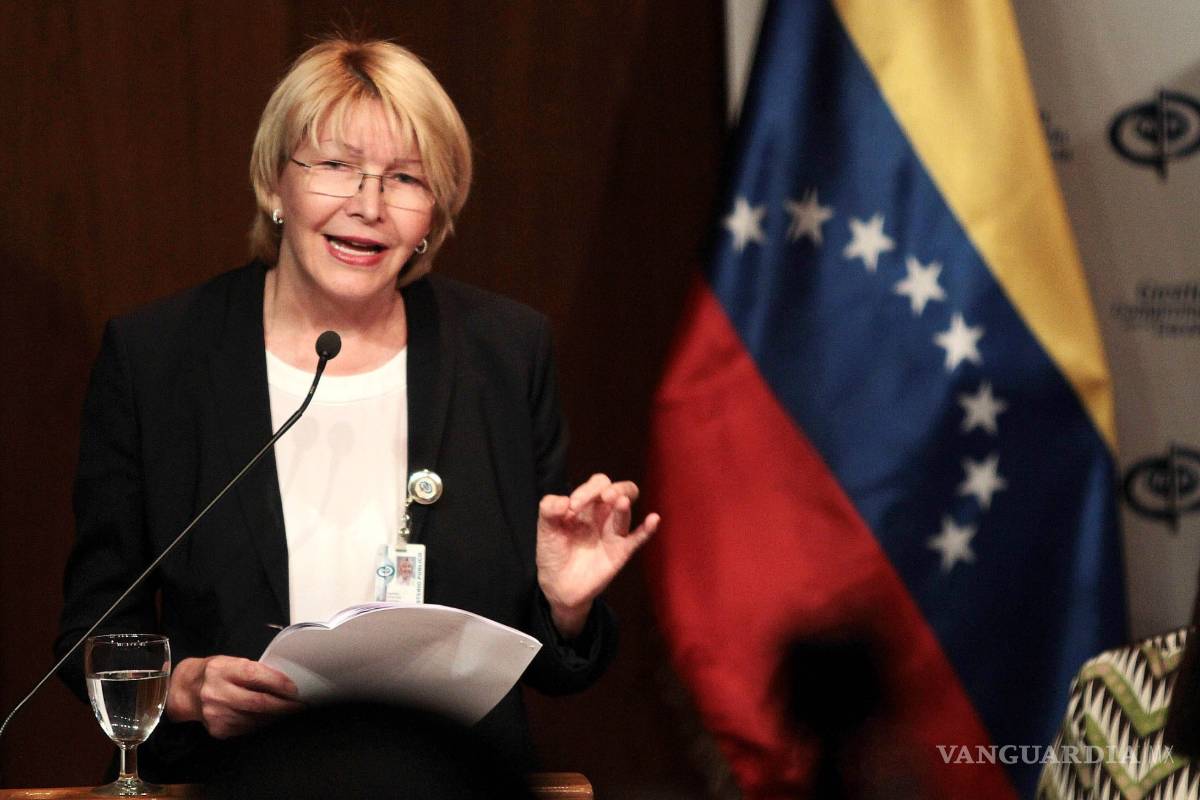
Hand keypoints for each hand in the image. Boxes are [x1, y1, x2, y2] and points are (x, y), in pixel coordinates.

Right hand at [165, 655, 302, 738]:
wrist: (187, 691)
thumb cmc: (216, 673)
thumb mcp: (232, 662)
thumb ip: (255, 671)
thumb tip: (285, 682)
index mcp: (222, 670)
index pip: (255, 676)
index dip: (278, 683)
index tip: (295, 689)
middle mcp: (216, 692)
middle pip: (257, 702)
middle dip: (283, 706)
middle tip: (300, 706)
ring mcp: (215, 713)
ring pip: (255, 719)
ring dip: (275, 716)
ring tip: (287, 712)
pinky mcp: (217, 729)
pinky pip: (247, 728)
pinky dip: (261, 723)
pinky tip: (268, 718)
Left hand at [537, 473, 659, 637]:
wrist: (558, 586)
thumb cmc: (553, 552)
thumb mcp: (546, 529)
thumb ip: (548, 510)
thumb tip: (564, 501)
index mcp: (587, 504)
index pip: (597, 485)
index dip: (588, 490)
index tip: (572, 506)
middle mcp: (603, 514)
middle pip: (621, 490)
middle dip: (616, 488)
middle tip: (605, 497)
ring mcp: (613, 533)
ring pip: (626, 512)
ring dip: (623, 506)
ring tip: (620, 502)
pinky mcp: (620, 552)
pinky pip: (638, 538)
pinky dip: (647, 529)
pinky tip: (653, 519)